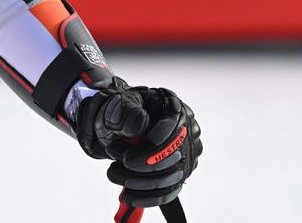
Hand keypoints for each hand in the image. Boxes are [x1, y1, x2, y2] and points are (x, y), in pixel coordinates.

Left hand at [76, 82, 201, 207]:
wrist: (121, 120)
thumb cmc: (121, 110)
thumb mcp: (120, 103)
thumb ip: (128, 112)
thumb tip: (139, 129)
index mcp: (173, 107)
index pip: (172, 132)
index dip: (149, 150)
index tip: (126, 160)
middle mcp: (187, 130)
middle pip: (173, 157)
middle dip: (140, 169)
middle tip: (113, 167)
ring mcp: (188, 152)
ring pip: (171, 177)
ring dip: (139, 183)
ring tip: (113, 175)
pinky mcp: (182, 171)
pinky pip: (171, 190)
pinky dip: (149, 197)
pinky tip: (128, 197)